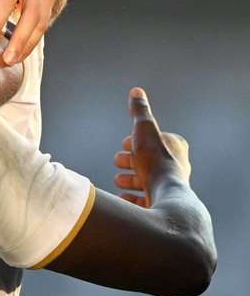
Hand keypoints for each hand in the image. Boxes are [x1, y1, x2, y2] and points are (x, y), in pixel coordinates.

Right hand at [113, 87, 190, 207]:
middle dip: (129, 161)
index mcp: (175, 147)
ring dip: (128, 179)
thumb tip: (137, 91)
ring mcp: (169, 187)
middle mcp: (176, 166)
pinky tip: (121, 196)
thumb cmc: (155, 160)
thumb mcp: (144, 129)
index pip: (152, 140)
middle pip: (146, 160)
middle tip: (119, 161)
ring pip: (144, 180)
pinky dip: (131, 198)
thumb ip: (140, 111)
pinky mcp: (161, 204)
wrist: (164, 195)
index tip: (126, 145)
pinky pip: (144, 201)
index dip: (136, 142)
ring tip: (118, 180)